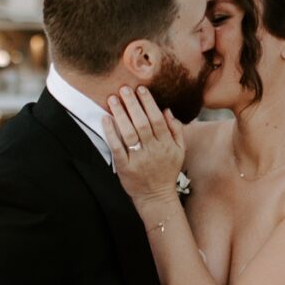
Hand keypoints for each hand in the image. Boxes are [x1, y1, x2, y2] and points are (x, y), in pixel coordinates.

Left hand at [105, 86, 186, 204]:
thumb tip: (166, 110)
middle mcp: (153, 151)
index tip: (141, 89)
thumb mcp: (179, 151)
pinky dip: (111, 133)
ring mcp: (138, 159)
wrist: (156, 196)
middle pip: (142, 124)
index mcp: (166, 144)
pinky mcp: (125, 167)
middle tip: (124, 88)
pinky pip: (117, 147)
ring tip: (113, 99)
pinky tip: (105, 119)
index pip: (157, 120)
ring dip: (120, 115)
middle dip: (133, 104)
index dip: (149, 103)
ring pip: (129, 134)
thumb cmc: (167, 170)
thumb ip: (176, 130)